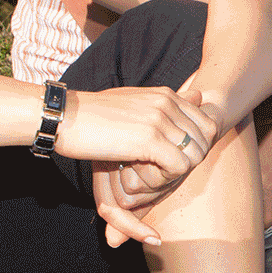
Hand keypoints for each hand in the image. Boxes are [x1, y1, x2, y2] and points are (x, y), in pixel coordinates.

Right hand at [56, 85, 218, 245]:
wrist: (63, 117)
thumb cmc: (93, 115)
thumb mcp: (134, 102)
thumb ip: (166, 103)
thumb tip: (199, 93)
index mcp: (166, 95)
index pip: (207, 124)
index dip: (195, 148)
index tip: (169, 158)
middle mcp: (167, 103)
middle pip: (205, 142)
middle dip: (188, 162)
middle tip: (158, 170)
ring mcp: (160, 119)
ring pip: (195, 156)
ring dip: (176, 173)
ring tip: (146, 173)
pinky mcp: (149, 138)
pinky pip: (179, 167)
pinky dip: (164, 179)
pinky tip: (138, 175)